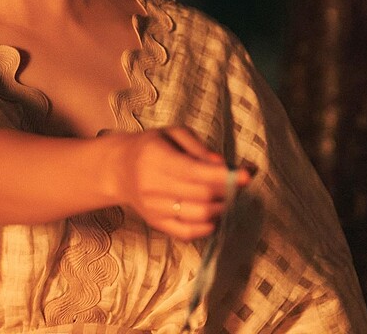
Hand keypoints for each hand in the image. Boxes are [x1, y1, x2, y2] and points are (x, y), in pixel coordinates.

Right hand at [111, 126, 250, 240]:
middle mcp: (152, 186)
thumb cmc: (152, 146)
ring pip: (198, 216)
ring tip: (227, 196)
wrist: (119, 169)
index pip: (196, 172)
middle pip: (201, 196)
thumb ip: (199, 148)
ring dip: (221, 208)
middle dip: (227, 190)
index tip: (247, 174)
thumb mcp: (174, 134)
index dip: (224, 176)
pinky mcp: (156, 223)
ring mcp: (153, 208)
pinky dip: (207, 227)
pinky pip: (186, 233)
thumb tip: (223, 165)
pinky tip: (215, 215)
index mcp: (156, 158)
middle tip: (238, 182)